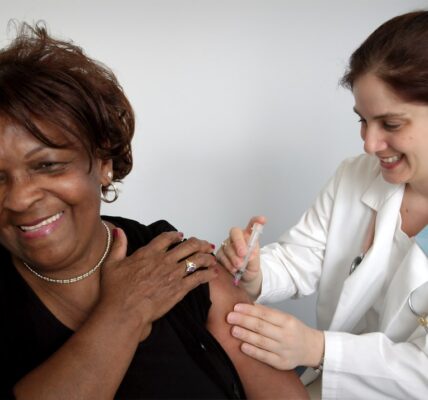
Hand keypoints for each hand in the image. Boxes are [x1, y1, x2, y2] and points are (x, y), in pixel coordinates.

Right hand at [99, 228, 217, 340]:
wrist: (125, 311)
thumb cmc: (116, 291)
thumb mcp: (112, 264)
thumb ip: (118, 246)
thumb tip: (118, 230)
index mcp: (149, 253)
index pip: (167, 238)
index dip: (176, 235)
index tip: (181, 236)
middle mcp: (164, 260)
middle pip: (188, 246)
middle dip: (199, 243)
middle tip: (205, 245)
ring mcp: (173, 274)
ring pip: (196, 260)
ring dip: (207, 257)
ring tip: (212, 258)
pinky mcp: (180, 288)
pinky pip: (199, 277)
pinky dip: (208, 274)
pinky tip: (213, 273)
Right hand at [216, 216, 265, 298]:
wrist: (244, 282)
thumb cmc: (250, 270)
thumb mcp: (255, 265)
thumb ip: (253, 258)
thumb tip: (249, 254)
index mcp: (248, 238)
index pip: (252, 225)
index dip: (256, 221)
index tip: (262, 220)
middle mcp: (237, 239)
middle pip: (235, 232)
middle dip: (239, 242)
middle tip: (243, 254)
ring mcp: (227, 245)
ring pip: (228, 246)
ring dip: (234, 257)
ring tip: (240, 267)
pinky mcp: (220, 254)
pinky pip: (221, 255)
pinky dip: (228, 263)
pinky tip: (233, 269)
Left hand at [227, 303, 323, 369]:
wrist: (312, 348)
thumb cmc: (295, 330)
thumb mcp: (285, 317)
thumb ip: (268, 313)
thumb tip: (248, 306)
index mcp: (287, 321)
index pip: (265, 314)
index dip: (249, 310)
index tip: (236, 307)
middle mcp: (286, 335)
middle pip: (261, 327)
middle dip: (243, 321)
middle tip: (230, 317)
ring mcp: (284, 350)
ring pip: (261, 342)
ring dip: (245, 335)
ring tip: (233, 330)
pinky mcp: (281, 363)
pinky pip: (265, 357)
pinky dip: (253, 351)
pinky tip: (242, 346)